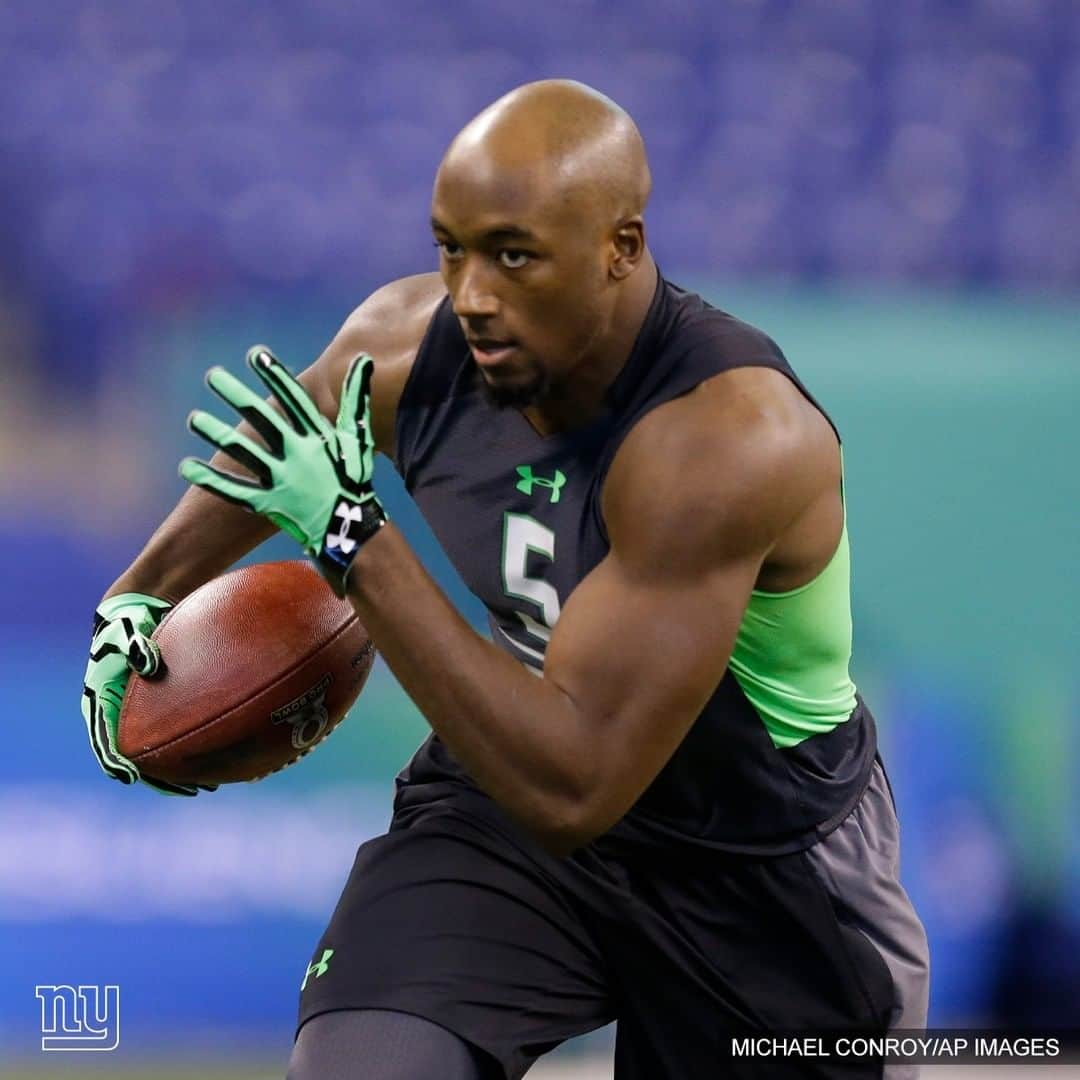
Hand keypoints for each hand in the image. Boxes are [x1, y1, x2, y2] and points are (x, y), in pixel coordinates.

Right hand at [82, 593, 209, 795]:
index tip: (129, 775)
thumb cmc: (128, 624)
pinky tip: (220, 758)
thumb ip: (134, 646)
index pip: (104, 739)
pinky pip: (176, 735)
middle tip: (182, 789)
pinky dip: (194, 749)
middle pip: (135, 757)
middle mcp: (118, 716)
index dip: (115, 760)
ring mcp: (139, 716)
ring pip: (158, 753)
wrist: (137, 615)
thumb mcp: (125, 631)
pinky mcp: (160, 711)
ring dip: (179, 772)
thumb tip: (149, 664)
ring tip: (207, 785)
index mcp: (101, 703)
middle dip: (157, 776)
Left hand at [179, 346, 385, 595]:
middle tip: (212, 375)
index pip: (294, 400)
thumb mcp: (358, 438)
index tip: (255, 354)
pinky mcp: (271, 504)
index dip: (275, 376)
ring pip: (244, 452)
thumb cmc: (355, 479)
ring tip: (193, 418)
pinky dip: (210, 479)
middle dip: (236, 395)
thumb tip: (363, 359)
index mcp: (319, 437)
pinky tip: (186, 466)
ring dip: (216, 433)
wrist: (352, 529)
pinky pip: (234, 490)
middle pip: (262, 420)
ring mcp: (284, 480)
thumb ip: (356, 398)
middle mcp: (300, 455)